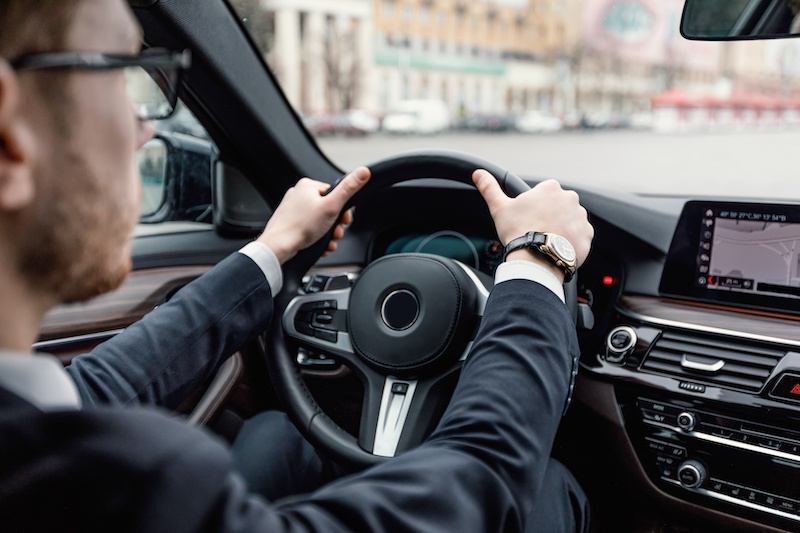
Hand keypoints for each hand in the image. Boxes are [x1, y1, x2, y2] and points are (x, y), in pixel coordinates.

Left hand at [257, 167, 370, 263]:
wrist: (278, 246)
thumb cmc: (300, 227)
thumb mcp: (331, 206)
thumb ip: (348, 189)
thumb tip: (363, 172)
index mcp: (308, 186)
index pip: (335, 194)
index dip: (343, 210)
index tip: (344, 221)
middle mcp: (298, 194)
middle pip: (328, 209)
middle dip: (335, 225)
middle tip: (335, 233)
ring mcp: (292, 209)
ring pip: (319, 221)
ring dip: (328, 233)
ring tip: (327, 241)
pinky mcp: (290, 222)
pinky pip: (309, 228)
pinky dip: (316, 237)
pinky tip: (319, 244)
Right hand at [472, 170, 593, 280]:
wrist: (537, 260)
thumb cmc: (519, 232)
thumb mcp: (500, 208)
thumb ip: (490, 188)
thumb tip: (478, 174)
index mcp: (550, 188)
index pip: (544, 193)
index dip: (534, 206)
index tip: (528, 217)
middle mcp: (570, 198)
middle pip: (558, 206)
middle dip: (550, 215)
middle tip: (536, 230)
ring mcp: (581, 217)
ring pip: (570, 220)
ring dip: (561, 227)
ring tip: (546, 240)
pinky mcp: (587, 235)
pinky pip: (580, 235)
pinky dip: (571, 241)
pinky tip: (556, 247)